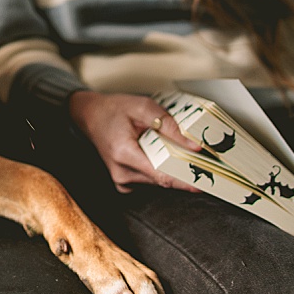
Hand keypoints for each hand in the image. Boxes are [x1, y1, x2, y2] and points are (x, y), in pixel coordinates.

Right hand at [67, 90, 203, 192]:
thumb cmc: (114, 110)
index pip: (162, 176)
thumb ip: (169, 126)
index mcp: (124, 153)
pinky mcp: (123, 182)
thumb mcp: (143, 107)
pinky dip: (159, 170)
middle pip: (162, 179)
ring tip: (177, 152)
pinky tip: (159, 156)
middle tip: (202, 162)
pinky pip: (149, 180)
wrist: (90, 116)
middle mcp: (121, 172)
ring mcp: (121, 180)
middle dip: (183, 171)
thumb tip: (194, 146)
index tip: (204, 185)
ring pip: (157, 181)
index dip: (186, 182)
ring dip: (171, 169)